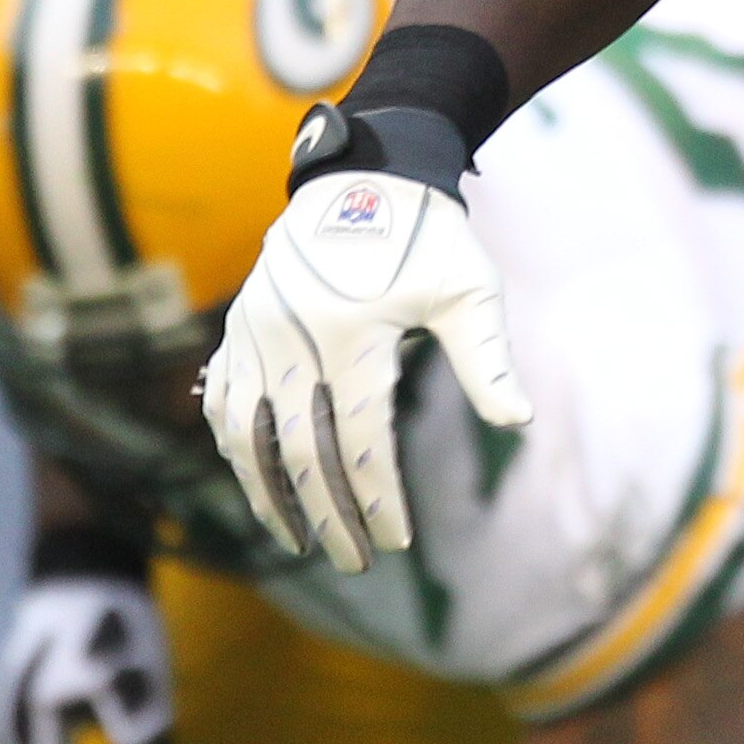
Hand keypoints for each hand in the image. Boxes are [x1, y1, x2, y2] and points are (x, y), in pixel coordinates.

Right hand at [202, 169, 530, 576]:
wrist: (363, 181)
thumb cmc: (428, 240)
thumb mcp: (469, 290)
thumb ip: (487, 358)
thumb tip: (518, 420)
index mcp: (349, 337)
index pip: (357, 440)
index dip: (375, 498)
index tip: (395, 542)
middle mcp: (289, 341)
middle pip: (302, 451)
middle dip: (329, 514)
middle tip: (356, 562)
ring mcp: (255, 337)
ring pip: (247, 436)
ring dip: (268, 494)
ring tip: (296, 541)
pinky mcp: (238, 332)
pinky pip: (225, 404)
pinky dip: (236, 450)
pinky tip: (256, 483)